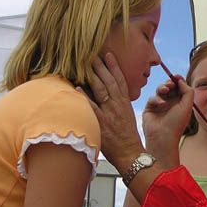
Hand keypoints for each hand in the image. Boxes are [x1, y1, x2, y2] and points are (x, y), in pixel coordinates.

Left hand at [81, 53, 143, 168]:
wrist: (130, 154)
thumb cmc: (127, 138)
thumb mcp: (127, 117)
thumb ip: (119, 105)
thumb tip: (110, 96)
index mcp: (125, 103)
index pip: (120, 80)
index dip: (114, 66)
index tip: (108, 54)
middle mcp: (118, 105)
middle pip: (109, 81)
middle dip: (101, 66)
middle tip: (92, 53)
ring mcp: (109, 113)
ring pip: (101, 90)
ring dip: (92, 75)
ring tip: (84, 63)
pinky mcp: (101, 123)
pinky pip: (91, 108)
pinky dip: (84, 97)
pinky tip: (76, 88)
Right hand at [142, 77, 193, 166]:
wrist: (162, 137)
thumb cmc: (177, 123)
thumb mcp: (187, 106)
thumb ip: (187, 90)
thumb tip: (180, 80)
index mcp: (181, 103)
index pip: (180, 88)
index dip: (178, 81)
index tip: (177, 76)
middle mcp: (171, 104)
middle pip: (170, 86)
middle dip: (170, 82)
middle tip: (170, 84)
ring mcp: (160, 106)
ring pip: (160, 90)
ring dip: (163, 87)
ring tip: (165, 90)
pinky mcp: (150, 108)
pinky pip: (152, 97)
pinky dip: (156, 98)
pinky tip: (160, 104)